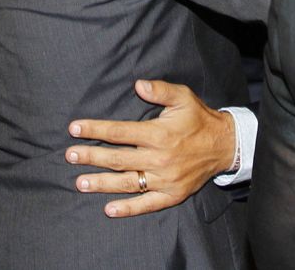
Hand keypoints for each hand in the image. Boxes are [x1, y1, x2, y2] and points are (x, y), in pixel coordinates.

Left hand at [65, 79, 233, 217]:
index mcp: (158, 134)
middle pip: (117, 159)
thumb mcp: (183, 97)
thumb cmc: (199, 119)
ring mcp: (165, 179)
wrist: (225, 145)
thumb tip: (138, 85)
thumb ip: (160, 90)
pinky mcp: (172, 195)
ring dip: (102, 183)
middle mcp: (159, 158)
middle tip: (70, 156)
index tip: (74, 129)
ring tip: (80, 183)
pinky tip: (109, 209)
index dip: (95, 129)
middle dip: (91, 157)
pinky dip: (128, 208)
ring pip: (127, 183)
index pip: (119, 132)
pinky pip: (146, 204)